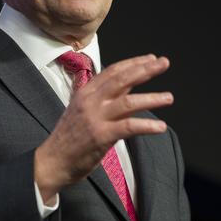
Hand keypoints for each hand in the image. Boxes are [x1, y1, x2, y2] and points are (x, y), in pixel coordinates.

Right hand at [34, 54, 172, 201]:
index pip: (113, 71)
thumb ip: (104, 99)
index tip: (150, 58)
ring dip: (151, 98)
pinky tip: (160, 126)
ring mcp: (95, 118)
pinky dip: (147, 126)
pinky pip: (129, 127)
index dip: (133, 63)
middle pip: (122, 79)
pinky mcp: (101, 136)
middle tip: (164, 63)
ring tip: (169, 98)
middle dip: (145, 70)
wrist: (52, 161)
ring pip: (128, 102)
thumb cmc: (69, 138)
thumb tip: (127, 87)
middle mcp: (90, 101)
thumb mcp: (82, 110)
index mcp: (86, 92)